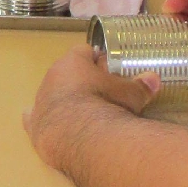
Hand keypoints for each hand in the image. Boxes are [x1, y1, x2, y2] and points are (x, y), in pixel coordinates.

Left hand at [24, 45, 156, 173]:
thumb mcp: (131, 94)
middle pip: (66, 73)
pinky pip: (34, 117)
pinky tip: (51, 124)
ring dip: (64, 100)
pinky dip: (43, 119)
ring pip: (51, 94)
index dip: (96, 59)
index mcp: (73, 62)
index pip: (83, 52)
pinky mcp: (34, 124)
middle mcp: (52, 77)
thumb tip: (153, 79)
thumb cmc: (107, 105)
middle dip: (81, 81)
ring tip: (82, 113)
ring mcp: (40, 100)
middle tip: (99, 93)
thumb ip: (140, 86)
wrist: (80, 135)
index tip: (107, 68)